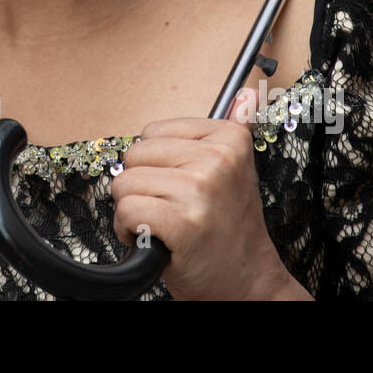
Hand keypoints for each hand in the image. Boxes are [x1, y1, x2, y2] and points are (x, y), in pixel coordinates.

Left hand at [111, 88, 302, 299]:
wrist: (247, 280)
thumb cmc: (228, 227)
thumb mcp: (237, 171)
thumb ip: (237, 127)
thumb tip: (248, 92)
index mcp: (230, 137)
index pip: (151, 133)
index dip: (155, 163)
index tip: (181, 184)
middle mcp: (218, 159)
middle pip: (134, 155)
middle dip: (141, 185)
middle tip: (171, 208)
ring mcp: (201, 189)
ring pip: (125, 184)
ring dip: (133, 210)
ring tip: (164, 224)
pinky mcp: (183, 222)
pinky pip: (126, 211)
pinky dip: (129, 230)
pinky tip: (155, 239)